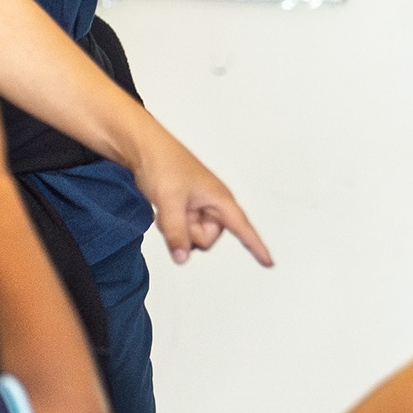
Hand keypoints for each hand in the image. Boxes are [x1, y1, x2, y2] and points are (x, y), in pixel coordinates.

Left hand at [134, 132, 272, 267]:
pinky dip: (169, 225)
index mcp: (220, 199)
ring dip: (176, 229)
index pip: (242, 228)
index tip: (269, 262)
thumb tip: (182, 258)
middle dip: (189, 233)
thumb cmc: (163, 163)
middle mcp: (212, 205)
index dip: (256, 246)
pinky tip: (162, 209)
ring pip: (192, 238)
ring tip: (168, 206)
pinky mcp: (184, 210)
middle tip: (176, 211)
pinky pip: (180, 231)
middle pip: (207, 240)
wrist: (143, 149)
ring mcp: (197, 208)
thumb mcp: (170, 200)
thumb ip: (177, 232)